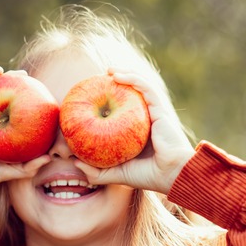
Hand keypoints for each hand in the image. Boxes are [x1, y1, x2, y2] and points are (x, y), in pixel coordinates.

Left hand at [74, 70, 195, 194]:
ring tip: (108, 70)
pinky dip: (132, 79)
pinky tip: (116, 75)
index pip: (123, 111)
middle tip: (98, 80)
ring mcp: (154, 112)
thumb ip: (96, 172)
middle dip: (116, 84)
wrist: (171, 174)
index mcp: (138, 131)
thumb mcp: (116, 173)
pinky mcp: (160, 109)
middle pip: (131, 96)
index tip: (91, 97)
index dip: (109, 102)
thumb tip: (74, 163)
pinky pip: (145, 88)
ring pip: (139, 87)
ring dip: (124, 74)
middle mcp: (146, 119)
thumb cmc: (147, 175)